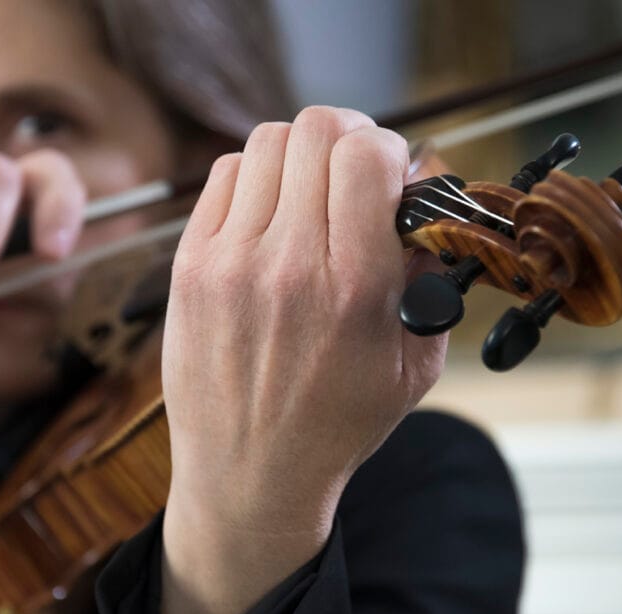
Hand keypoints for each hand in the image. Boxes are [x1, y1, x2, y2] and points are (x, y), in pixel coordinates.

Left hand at [160, 106, 447, 613]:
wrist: (249, 476)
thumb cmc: (336, 425)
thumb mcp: (414, 363)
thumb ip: (431, 275)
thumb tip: (425, 198)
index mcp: (354, 288)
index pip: (367, 154)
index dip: (391, 150)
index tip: (395, 176)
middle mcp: (287, 264)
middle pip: (316, 129)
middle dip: (351, 140)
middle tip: (357, 175)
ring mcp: (229, 261)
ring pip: (267, 141)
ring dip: (302, 156)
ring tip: (312, 196)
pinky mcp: (189, 265)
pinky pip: (224, 175)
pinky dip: (256, 179)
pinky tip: (270, 216)